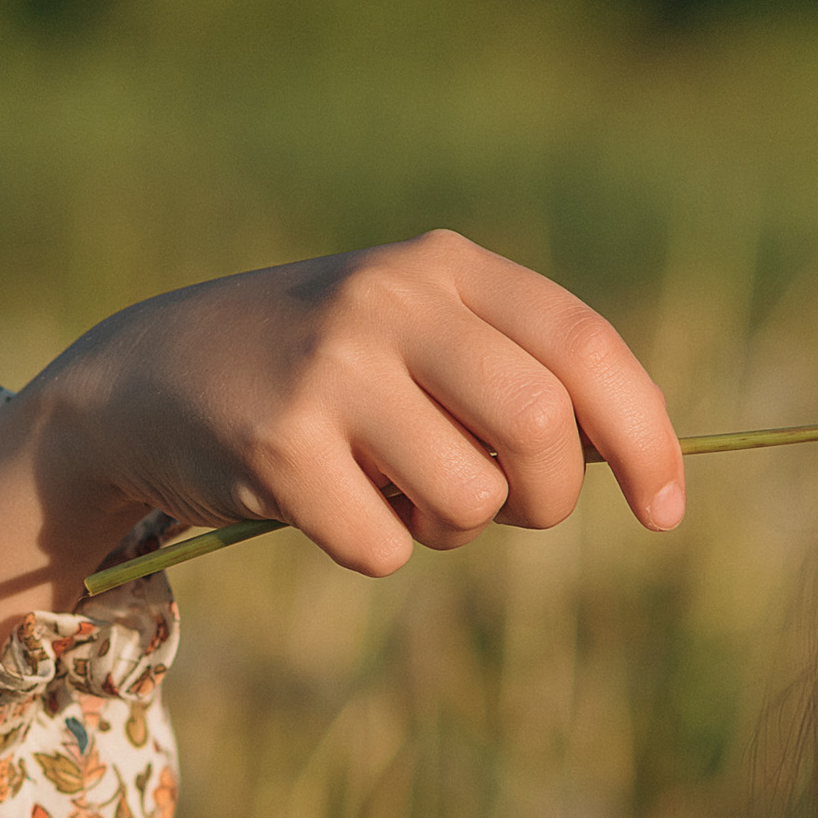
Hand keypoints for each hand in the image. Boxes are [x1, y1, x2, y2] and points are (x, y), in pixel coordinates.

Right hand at [0, 232, 683, 651]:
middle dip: (546, 498)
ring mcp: (330, 368)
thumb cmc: (328, 375)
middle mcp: (390, 299)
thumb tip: (631, 463)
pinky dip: (375, 550)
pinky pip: (386, 548)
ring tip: (394, 491)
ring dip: (451, 529)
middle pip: (544, 428)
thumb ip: (521, 376)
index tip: (666, 514)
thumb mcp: (423, 339)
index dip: (646, 440)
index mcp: (445, 267)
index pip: (586, 348)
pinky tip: (327, 503)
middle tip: (505, 510)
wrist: (151, 375)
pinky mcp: (278, 444)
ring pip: (470, 499)